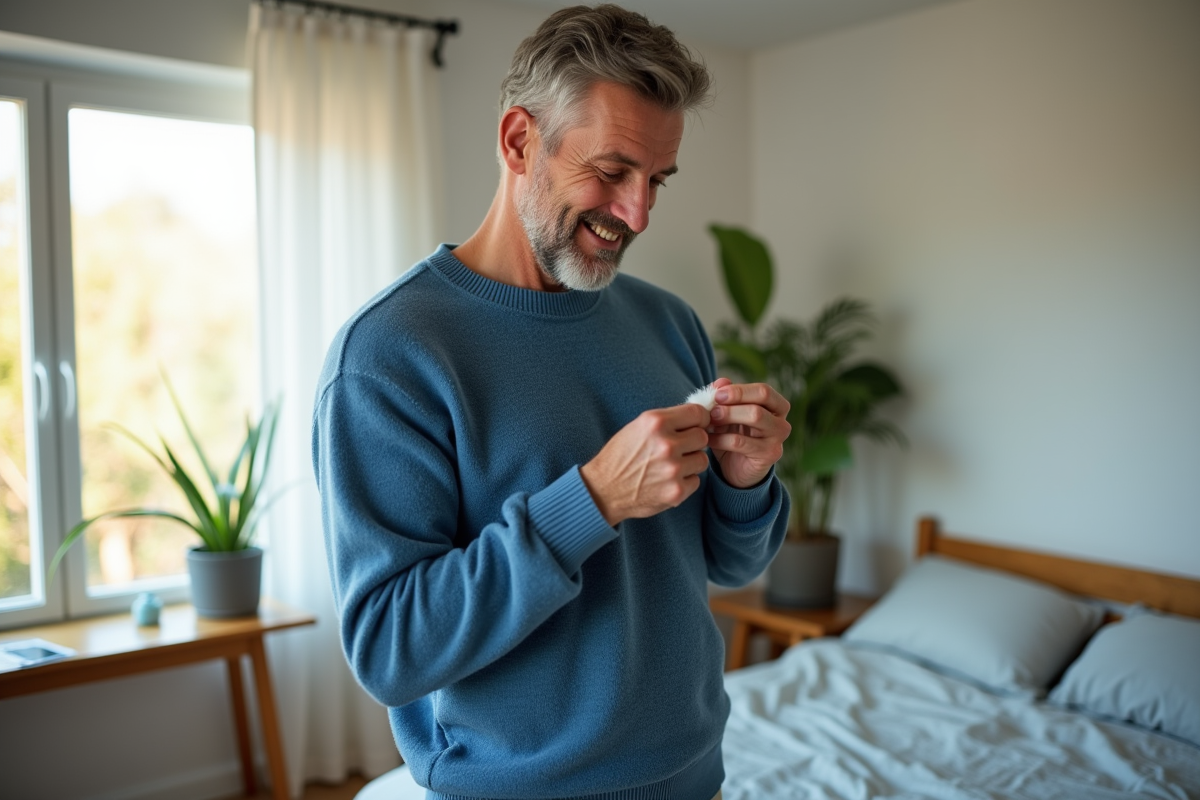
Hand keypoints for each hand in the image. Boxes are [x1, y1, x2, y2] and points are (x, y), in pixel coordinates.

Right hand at [580, 404, 710, 525]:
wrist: (603, 490)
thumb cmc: (620, 456)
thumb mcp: (638, 427)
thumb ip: (667, 420)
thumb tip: (698, 416)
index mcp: (656, 422)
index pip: (698, 413)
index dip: (700, 419)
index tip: (697, 425)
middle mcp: (667, 444)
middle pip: (702, 437)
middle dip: (694, 442)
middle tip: (679, 448)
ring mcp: (673, 469)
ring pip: (702, 460)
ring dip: (690, 462)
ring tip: (671, 466)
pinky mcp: (676, 491)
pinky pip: (695, 481)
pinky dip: (684, 481)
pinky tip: (667, 481)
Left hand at [707, 378, 790, 488]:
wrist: (737, 470)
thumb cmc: (734, 436)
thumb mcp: (727, 415)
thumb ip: (725, 397)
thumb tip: (721, 381)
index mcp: (776, 406)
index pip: (763, 391)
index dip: (739, 390)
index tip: (717, 394)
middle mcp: (781, 421)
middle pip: (760, 402)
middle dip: (733, 403)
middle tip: (712, 409)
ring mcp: (778, 439)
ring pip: (755, 417)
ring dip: (728, 416)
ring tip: (709, 421)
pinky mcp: (769, 455)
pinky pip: (741, 442)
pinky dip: (720, 439)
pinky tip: (708, 439)